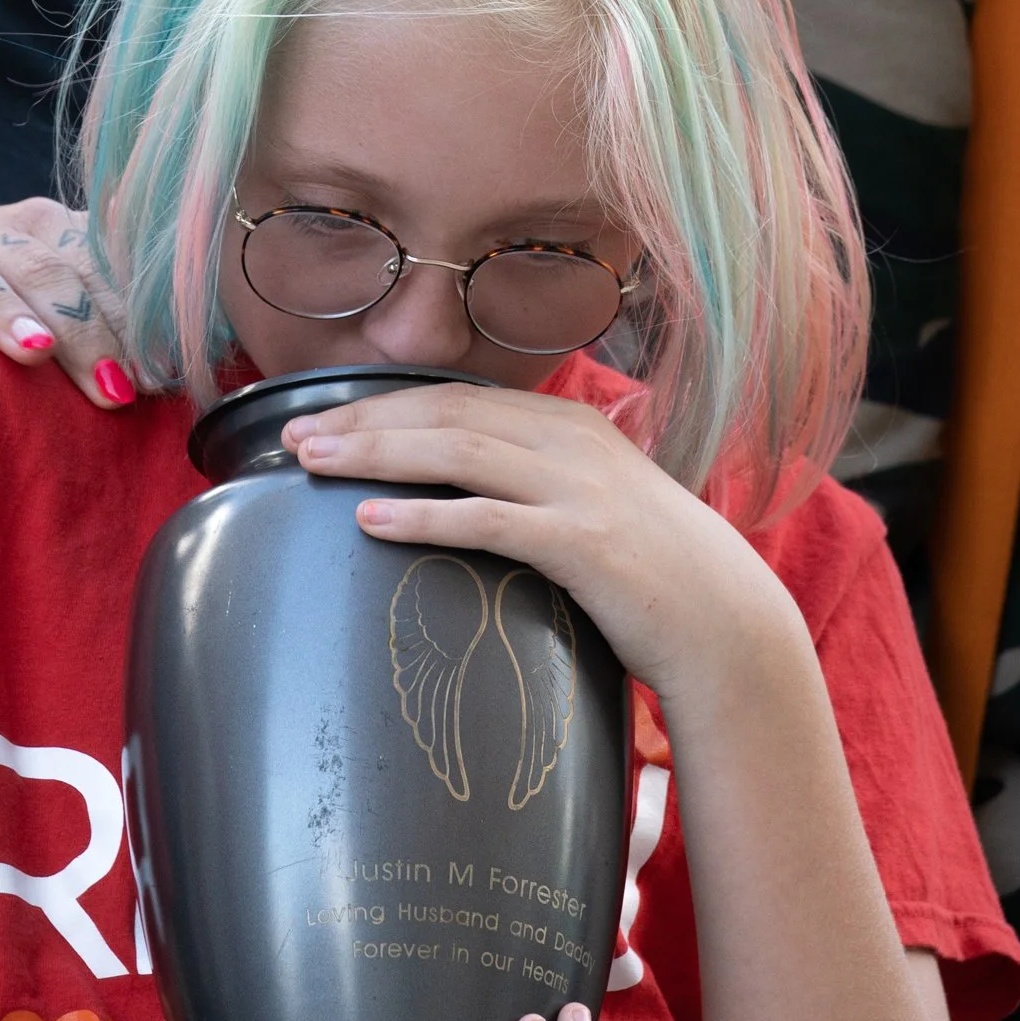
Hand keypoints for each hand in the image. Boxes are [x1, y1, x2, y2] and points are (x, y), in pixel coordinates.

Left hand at [284, 382, 807, 713]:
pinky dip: (423, 517)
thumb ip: (535, 476)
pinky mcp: (581, 543)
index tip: (323, 415)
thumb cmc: (649, 570)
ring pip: (455, 453)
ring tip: (316, 463)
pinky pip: (485, 520)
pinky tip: (371, 522)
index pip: (455, 397)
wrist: (725, 623)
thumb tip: (463, 480)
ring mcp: (577, 489)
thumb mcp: (593, 499)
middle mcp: (569, 441)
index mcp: (566, 423)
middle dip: (362, 419)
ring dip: (376, 454)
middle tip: (294, 436)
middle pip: (444, 414)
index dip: (383, 402)